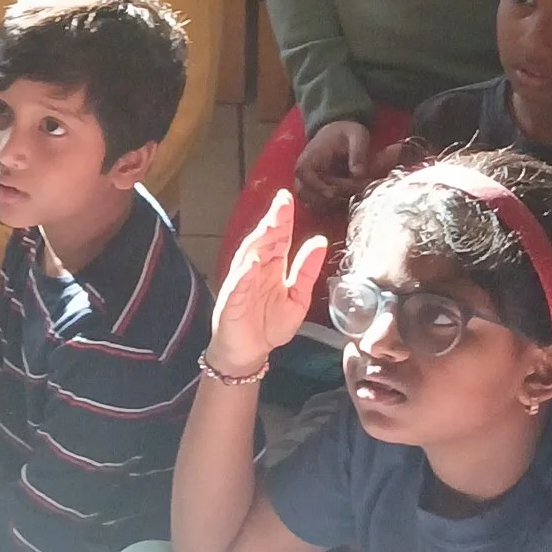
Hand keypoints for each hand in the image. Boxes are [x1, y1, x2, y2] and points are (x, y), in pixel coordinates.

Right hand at [209, 188, 331, 375]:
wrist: (250, 353)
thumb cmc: (269, 325)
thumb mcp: (298, 297)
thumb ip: (307, 270)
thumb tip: (319, 240)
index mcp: (272, 268)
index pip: (279, 238)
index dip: (283, 218)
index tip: (289, 198)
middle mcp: (256, 270)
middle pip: (264, 241)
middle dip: (272, 221)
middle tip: (282, 202)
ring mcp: (241, 284)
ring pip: (249, 257)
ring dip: (259, 240)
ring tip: (270, 225)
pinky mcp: (231, 302)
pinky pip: (238, 286)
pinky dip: (244, 274)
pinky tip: (252, 263)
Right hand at [291, 117, 374, 215]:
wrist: (337, 131)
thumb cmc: (347, 132)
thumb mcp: (358, 136)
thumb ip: (358, 153)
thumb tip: (358, 174)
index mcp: (313, 154)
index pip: (302, 171)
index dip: (314, 185)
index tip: (333, 192)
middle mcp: (305, 169)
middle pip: (303, 191)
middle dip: (326, 199)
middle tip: (348, 197)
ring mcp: (307, 180)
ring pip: (307, 200)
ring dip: (327, 205)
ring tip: (348, 200)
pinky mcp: (312, 188)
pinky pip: (314, 203)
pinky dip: (328, 207)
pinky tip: (344, 202)